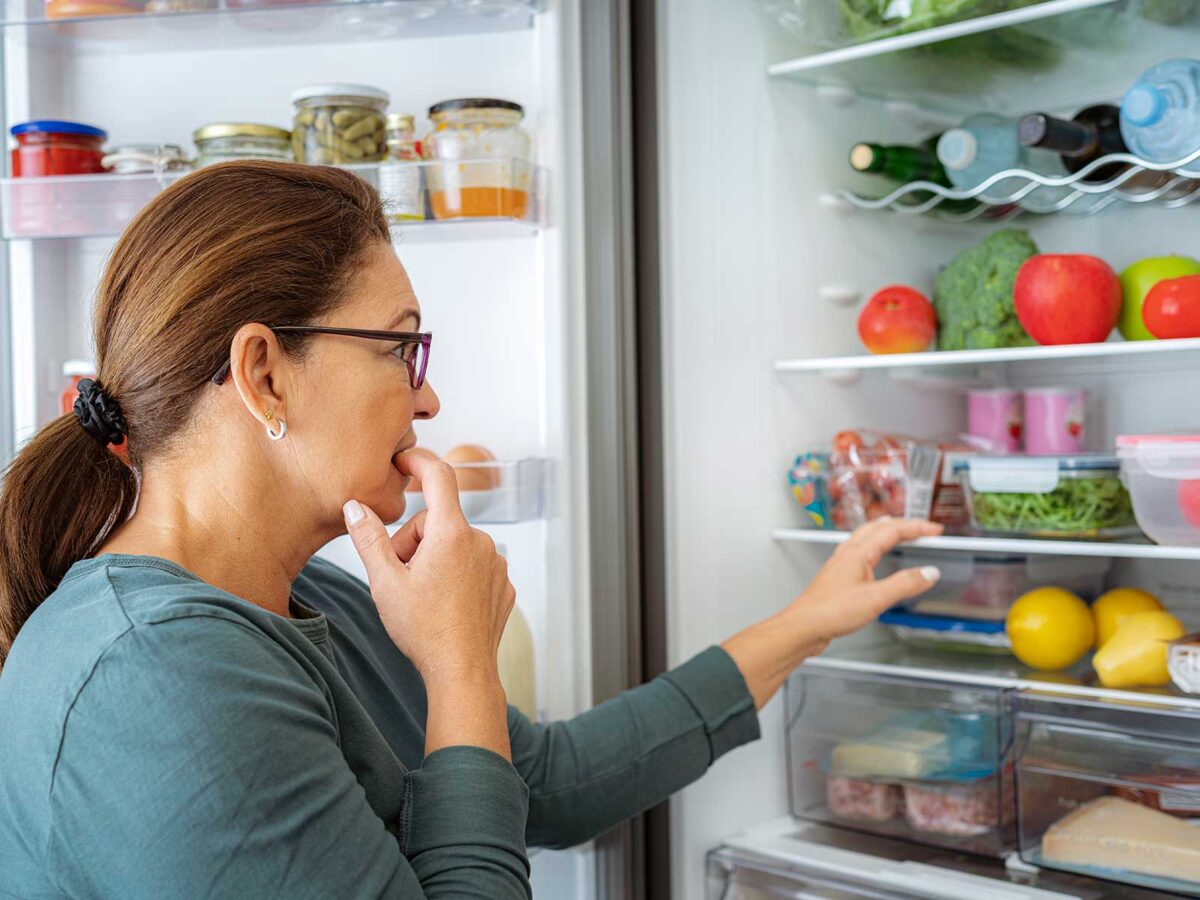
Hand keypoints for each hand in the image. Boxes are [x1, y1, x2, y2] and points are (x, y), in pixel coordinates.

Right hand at [343, 449, 515, 756]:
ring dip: (435, 560)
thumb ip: (368, 538)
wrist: (462, 672)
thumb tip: (355, 506)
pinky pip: (473, 566)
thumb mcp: (384, 582)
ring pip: (455, 545)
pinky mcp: (504, 584)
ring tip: (423, 596)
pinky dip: (456, 576)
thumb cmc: (422, 630)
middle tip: (400, 577)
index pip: (438, 476)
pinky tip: (446, 605)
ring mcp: (495, 563)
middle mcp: (480, 541)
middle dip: (414, 541)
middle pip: (438, 521)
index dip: (418, 461)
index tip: (403, 460)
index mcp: (451, 534)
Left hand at [722, 518, 943, 708]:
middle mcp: (847, 554)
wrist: (803, 627)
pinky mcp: (838, 577)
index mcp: (857, 553)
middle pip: (878, 528)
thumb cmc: (829, 612)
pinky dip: (874, 548)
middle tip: (923, 530)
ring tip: (901, 534)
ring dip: (886, 532)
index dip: (916, 528)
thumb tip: (929, 573)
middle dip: (903, 525)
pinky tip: (874, 560)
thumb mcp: (876, 599)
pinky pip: (860, 552)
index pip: (892, 531)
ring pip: (866, 538)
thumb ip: (905, 584)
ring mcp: (841, 565)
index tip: (935, 531)